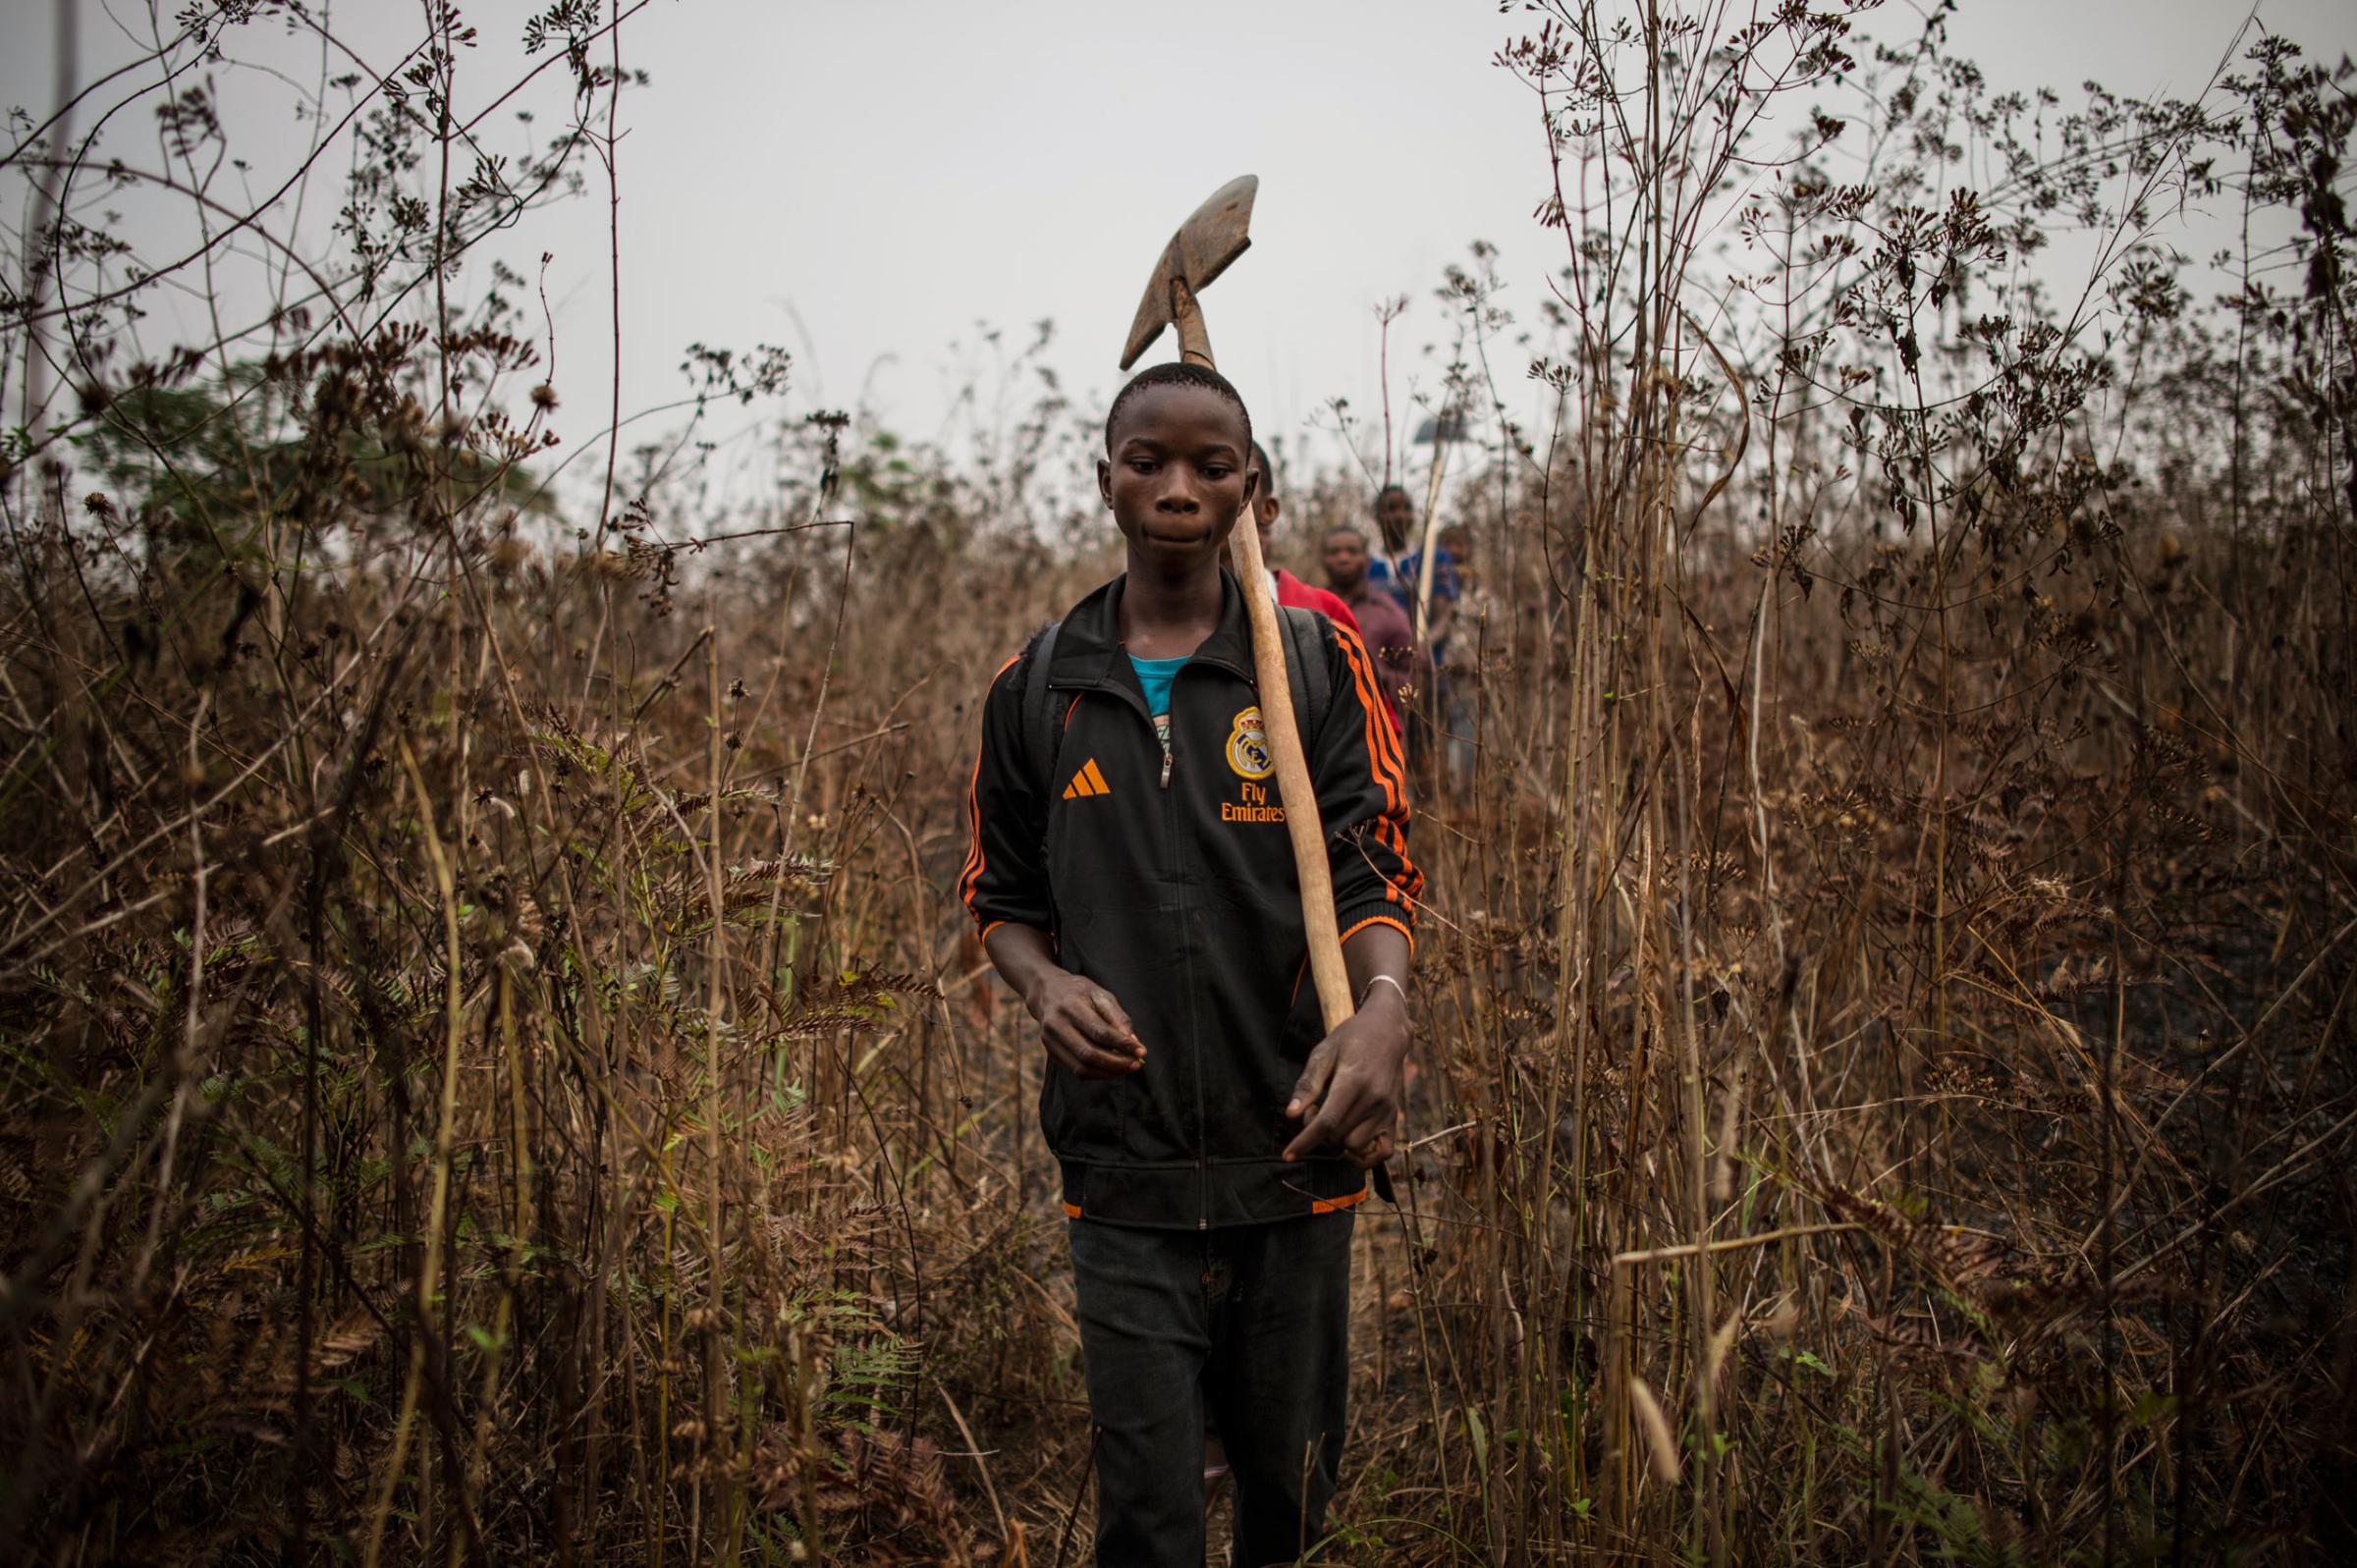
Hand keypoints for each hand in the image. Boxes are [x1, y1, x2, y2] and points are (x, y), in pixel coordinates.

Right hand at [1025, 968, 1145, 1080]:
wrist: (1047, 992)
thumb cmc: (1080, 992)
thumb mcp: (1101, 995)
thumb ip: (1118, 1018)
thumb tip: (1134, 1043)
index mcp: (1070, 1006)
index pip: (1099, 1032)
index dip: (1122, 1044)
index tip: (1141, 1052)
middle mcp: (1056, 1025)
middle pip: (1088, 1054)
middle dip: (1116, 1064)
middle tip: (1136, 1065)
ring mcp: (1050, 1041)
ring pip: (1081, 1068)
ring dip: (1108, 1073)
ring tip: (1126, 1068)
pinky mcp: (1050, 1053)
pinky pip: (1075, 1070)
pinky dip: (1097, 1073)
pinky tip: (1111, 1069)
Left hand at [1282, 983, 1409, 1166]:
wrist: (1387, 1032)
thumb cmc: (1350, 1039)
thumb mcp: (1323, 1052)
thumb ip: (1308, 1084)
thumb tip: (1291, 1115)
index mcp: (1354, 1081)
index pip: (1326, 1122)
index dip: (1304, 1141)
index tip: (1287, 1155)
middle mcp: (1374, 1099)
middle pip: (1336, 1136)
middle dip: (1317, 1130)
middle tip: (1315, 1107)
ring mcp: (1387, 1110)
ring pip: (1355, 1146)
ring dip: (1338, 1139)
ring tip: (1335, 1116)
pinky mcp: (1394, 1117)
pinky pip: (1383, 1152)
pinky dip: (1365, 1155)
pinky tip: (1352, 1138)